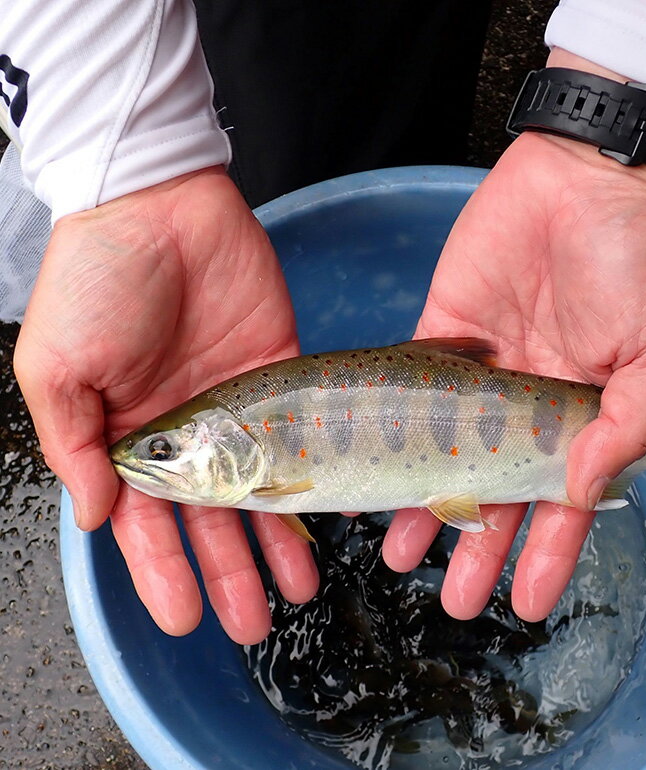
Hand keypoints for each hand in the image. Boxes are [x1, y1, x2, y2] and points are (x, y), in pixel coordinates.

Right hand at [14, 166, 318, 642]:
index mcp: (130, 434)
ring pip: (263, 486)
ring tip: (302, 588)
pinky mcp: (281, 372)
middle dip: (229, 571)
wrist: (160, 203)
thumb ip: (77, 443)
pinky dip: (314, 473)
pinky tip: (328, 513)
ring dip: (278, 540)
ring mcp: (239, 405)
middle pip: (212, 517)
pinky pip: (302, 433)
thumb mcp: (58, 364)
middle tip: (256, 623)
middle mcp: (188, 430)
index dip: (163, 572)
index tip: (183, 618)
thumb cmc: (96, 278)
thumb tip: (99, 516)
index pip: (146, 522)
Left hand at [383, 122, 645, 621]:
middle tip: (454, 599)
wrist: (582, 174)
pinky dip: (391, 432)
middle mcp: (528, 402)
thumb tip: (586, 488)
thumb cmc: (636, 254)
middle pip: (497, 490)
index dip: (546, 554)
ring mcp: (482, 373)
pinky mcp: (441, 333)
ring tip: (399, 553)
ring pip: (447, 453)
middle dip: (478, 547)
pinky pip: (411, 392)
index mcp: (584, 412)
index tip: (524, 601)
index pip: (563, 500)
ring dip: (424, 503)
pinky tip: (373, 470)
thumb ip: (627, 423)